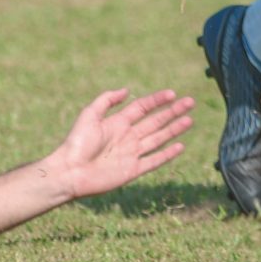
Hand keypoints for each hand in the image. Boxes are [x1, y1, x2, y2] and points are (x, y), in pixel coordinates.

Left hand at [45, 88, 193, 199]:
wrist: (70, 171)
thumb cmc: (76, 142)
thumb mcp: (89, 114)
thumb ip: (107, 100)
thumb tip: (127, 90)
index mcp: (118, 122)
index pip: (142, 108)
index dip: (157, 100)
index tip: (172, 93)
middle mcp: (128, 137)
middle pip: (155, 121)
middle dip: (173, 112)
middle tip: (190, 102)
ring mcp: (132, 153)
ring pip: (158, 139)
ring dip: (174, 129)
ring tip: (190, 119)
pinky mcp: (133, 170)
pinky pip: (154, 160)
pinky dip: (167, 154)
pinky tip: (180, 146)